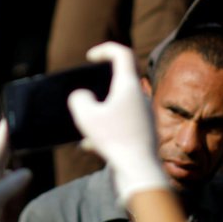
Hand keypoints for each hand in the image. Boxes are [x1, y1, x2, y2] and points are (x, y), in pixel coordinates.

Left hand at [0, 120, 31, 221]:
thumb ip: (5, 189)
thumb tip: (26, 171)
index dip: (3, 136)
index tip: (8, 119)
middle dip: (6, 142)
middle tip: (14, 125)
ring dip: (7, 155)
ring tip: (15, 144)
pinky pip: (1, 181)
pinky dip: (9, 173)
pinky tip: (12, 174)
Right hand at [68, 42, 168, 203]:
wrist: (140, 171)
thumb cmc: (114, 140)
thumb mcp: (86, 116)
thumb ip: (79, 99)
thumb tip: (82, 96)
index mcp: (129, 86)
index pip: (122, 54)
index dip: (105, 50)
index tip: (91, 57)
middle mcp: (140, 97)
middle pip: (122, 80)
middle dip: (101, 84)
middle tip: (87, 92)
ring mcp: (144, 116)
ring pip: (120, 105)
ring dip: (102, 111)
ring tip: (84, 126)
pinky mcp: (143, 133)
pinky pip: (122, 124)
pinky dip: (106, 130)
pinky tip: (90, 146)